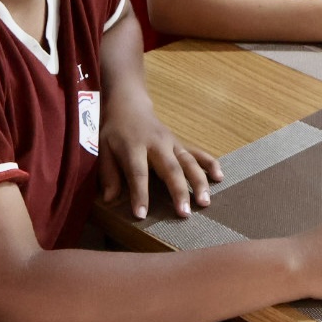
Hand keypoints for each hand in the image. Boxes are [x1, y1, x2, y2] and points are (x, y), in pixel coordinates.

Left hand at [98, 96, 222, 218]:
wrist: (130, 107)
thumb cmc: (114, 132)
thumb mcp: (102, 149)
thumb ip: (108, 174)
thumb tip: (109, 199)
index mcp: (134, 146)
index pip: (138, 173)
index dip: (140, 194)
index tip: (142, 215)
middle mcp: (157, 144)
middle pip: (171, 169)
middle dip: (179, 191)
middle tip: (185, 213)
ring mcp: (172, 143)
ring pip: (189, 162)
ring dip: (199, 182)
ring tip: (205, 202)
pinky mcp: (181, 143)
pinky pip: (198, 153)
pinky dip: (210, 163)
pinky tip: (219, 177)